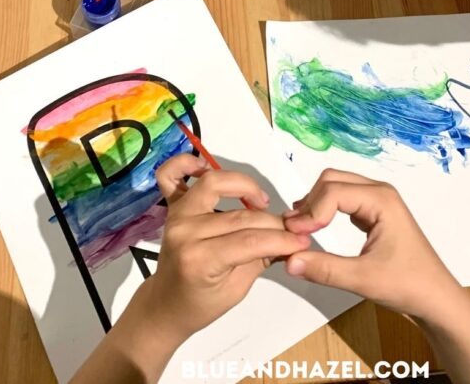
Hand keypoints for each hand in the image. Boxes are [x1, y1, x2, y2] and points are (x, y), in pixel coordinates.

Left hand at [148, 155, 311, 344]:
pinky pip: (170, 175)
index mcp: (200, 260)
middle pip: (239, 216)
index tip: (303, 240)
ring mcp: (176, 215)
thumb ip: (262, 258)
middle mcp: (186, 232)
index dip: (282, 239)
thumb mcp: (238, 289)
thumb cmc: (201, 304)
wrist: (166, 305)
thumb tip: (294, 240)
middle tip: (291, 228)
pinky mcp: (172, 206)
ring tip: (259, 201)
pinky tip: (205, 166)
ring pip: (213, 183)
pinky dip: (185, 163)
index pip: (250, 241)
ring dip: (243, 186)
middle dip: (272, 221)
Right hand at [282, 169, 457, 319]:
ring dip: (316, 205)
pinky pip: (343, 200)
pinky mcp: (374, 213)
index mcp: (381, 199)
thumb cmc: (408, 285)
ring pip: (336, 187)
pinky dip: (325, 210)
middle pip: (332, 181)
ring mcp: (377, 200)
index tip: (295, 236)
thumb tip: (289, 260)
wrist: (435, 298)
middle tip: (294, 231)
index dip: (311, 211)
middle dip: (310, 202)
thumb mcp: (363, 280)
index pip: (333, 191)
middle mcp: (379, 192)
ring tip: (300, 231)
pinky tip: (316, 228)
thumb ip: (325, 269)